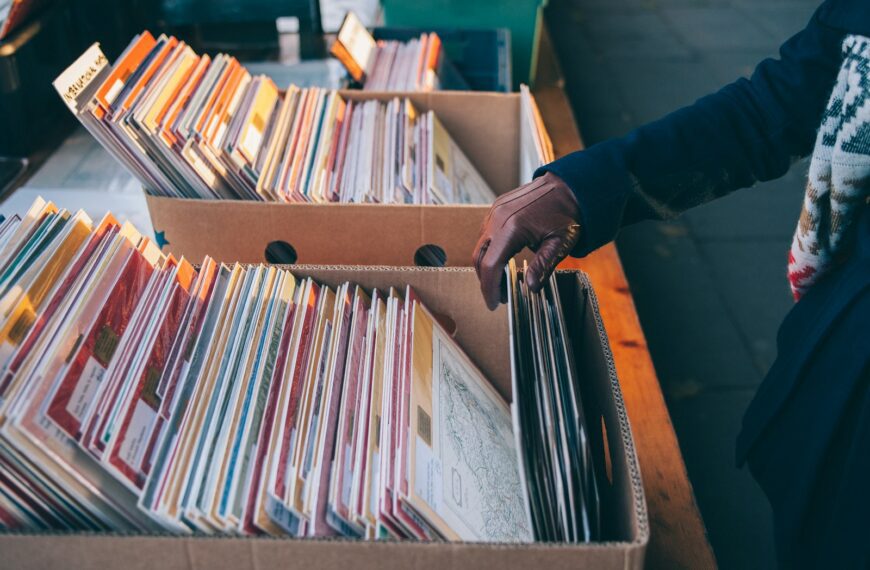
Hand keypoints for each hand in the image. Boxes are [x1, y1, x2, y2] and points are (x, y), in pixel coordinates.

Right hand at [473, 171, 581, 309]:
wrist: (568, 185)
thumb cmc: (567, 214)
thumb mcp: (559, 243)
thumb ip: (543, 266)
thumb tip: (530, 288)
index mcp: (512, 227)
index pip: (490, 265)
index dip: (489, 288)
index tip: (494, 304)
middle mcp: (498, 218)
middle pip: (479, 257)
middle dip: (486, 280)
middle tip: (499, 297)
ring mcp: (495, 211)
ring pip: (480, 245)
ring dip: (486, 266)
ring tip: (502, 281)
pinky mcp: (496, 208)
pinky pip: (485, 233)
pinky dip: (490, 251)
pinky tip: (503, 261)